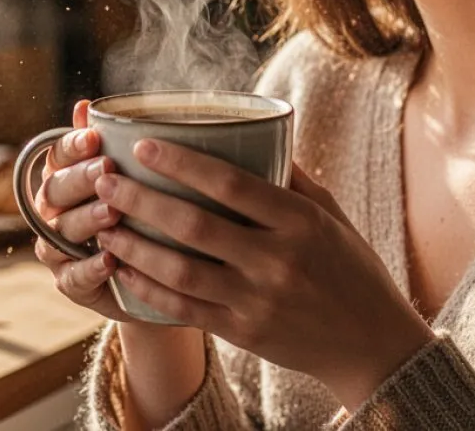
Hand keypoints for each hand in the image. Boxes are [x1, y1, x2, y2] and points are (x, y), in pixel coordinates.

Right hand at [32, 100, 130, 321]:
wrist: (144, 275)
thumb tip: (86, 105)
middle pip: (55, 190)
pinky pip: (73, 277)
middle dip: (80, 179)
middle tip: (106, 169)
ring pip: (61, 231)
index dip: (72, 145)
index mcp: (61, 178)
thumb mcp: (126, 178)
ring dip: (86, 220)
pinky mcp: (69, 283)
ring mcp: (56, 248)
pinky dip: (91, 269)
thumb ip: (107, 144)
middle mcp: (52, 211)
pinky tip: (111, 260)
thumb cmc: (133, 214)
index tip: (94, 137)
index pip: (57, 156)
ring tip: (113, 213)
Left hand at [92, 142, 434, 409]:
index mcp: (299, 221)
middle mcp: (276, 260)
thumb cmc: (351, 268)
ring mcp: (257, 300)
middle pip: (194, 224)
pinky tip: (122, 269)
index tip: (144, 145)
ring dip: (134, 245)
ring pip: (179, 270)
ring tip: (102, 224)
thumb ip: (290, 177)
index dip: (182, 163)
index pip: (231, 184)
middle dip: (142, 200)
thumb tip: (256, 130)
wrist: (372, 344)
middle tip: (106, 180)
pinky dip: (147, 288)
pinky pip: (183, 308)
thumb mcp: (330, 213)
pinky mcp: (242, 332)